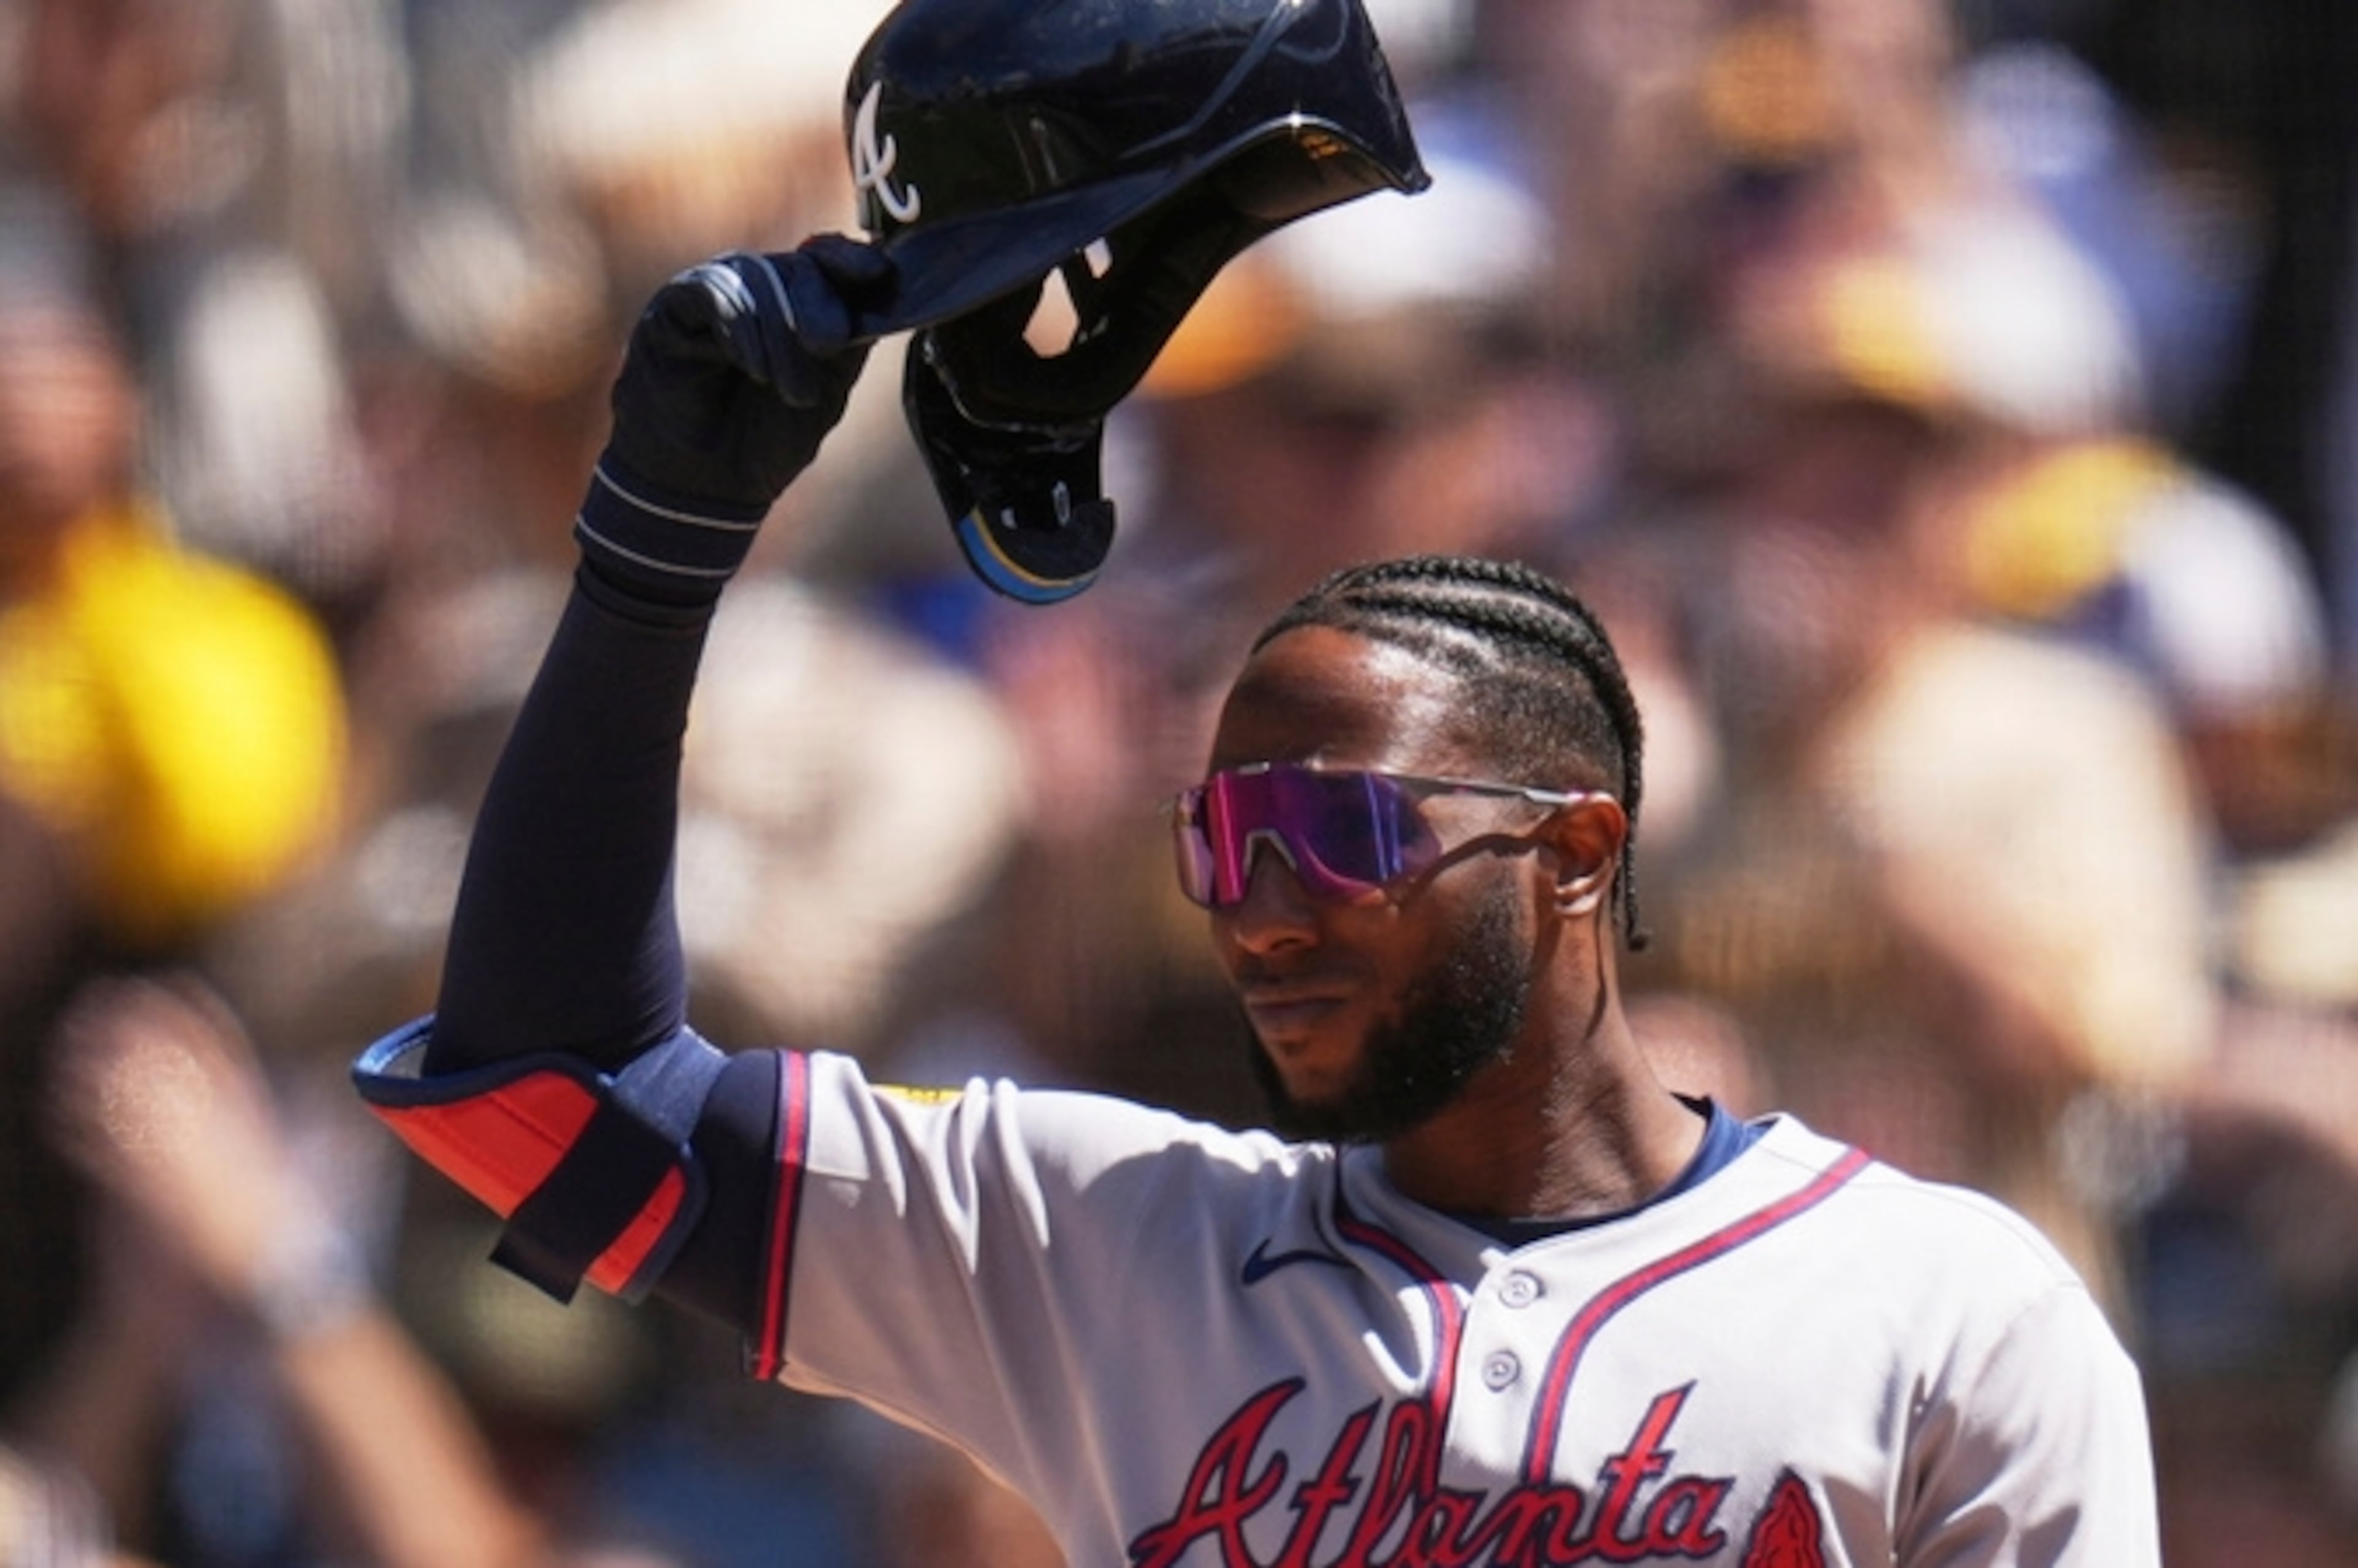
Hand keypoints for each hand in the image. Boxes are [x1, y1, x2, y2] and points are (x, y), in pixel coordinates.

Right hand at [579, 235, 891, 604]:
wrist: (708, 487)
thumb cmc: (766, 440)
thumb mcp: (826, 390)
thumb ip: (851, 344)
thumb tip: (883, 297)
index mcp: (793, 303)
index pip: (825, 260)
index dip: (849, 260)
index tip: (877, 273)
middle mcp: (753, 290)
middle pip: (795, 267)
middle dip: (817, 303)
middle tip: (828, 345)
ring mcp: (710, 295)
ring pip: (755, 278)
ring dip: (779, 333)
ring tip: (792, 390)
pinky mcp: (671, 310)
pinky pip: (709, 292)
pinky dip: (737, 325)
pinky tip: (751, 365)